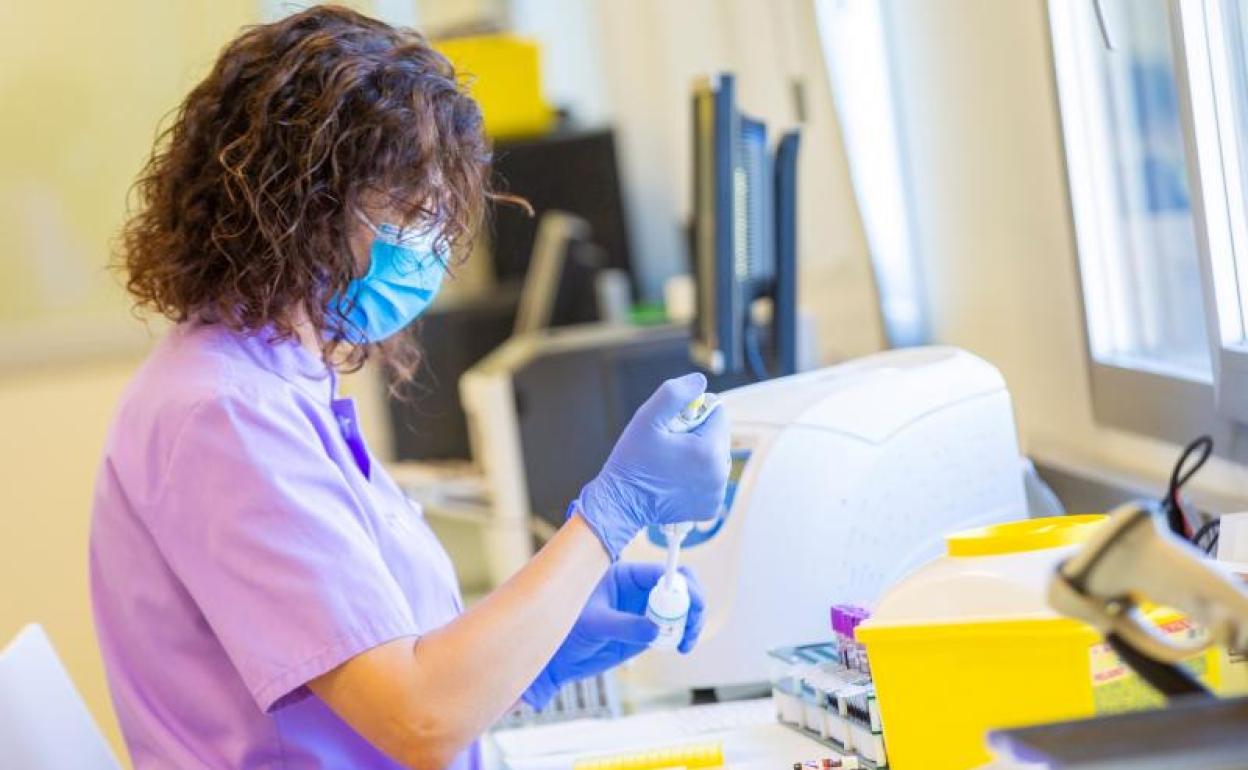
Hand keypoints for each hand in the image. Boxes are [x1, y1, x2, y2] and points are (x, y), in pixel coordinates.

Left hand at [522, 563, 705, 708]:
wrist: (560, 659)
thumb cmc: (569, 631)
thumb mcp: (593, 624)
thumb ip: (624, 625)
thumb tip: (655, 629)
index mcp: (625, 575)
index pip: (662, 571)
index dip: (681, 583)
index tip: (691, 602)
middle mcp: (639, 589)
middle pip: (679, 586)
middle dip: (693, 602)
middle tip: (692, 624)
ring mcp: (645, 610)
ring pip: (681, 608)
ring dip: (692, 622)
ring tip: (685, 642)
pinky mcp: (647, 631)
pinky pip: (674, 629)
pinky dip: (683, 636)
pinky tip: (679, 647)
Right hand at [574, 373, 730, 560]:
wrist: (621, 504)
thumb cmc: (631, 462)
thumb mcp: (646, 419)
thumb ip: (674, 394)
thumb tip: (700, 382)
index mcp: (708, 450)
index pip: (718, 412)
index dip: (694, 412)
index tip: (673, 424)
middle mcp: (719, 473)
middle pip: (719, 434)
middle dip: (698, 433)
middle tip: (669, 443)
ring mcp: (716, 493)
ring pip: (715, 456)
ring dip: (698, 453)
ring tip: (670, 461)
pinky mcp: (710, 507)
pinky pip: (711, 479)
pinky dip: (697, 475)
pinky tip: (675, 478)